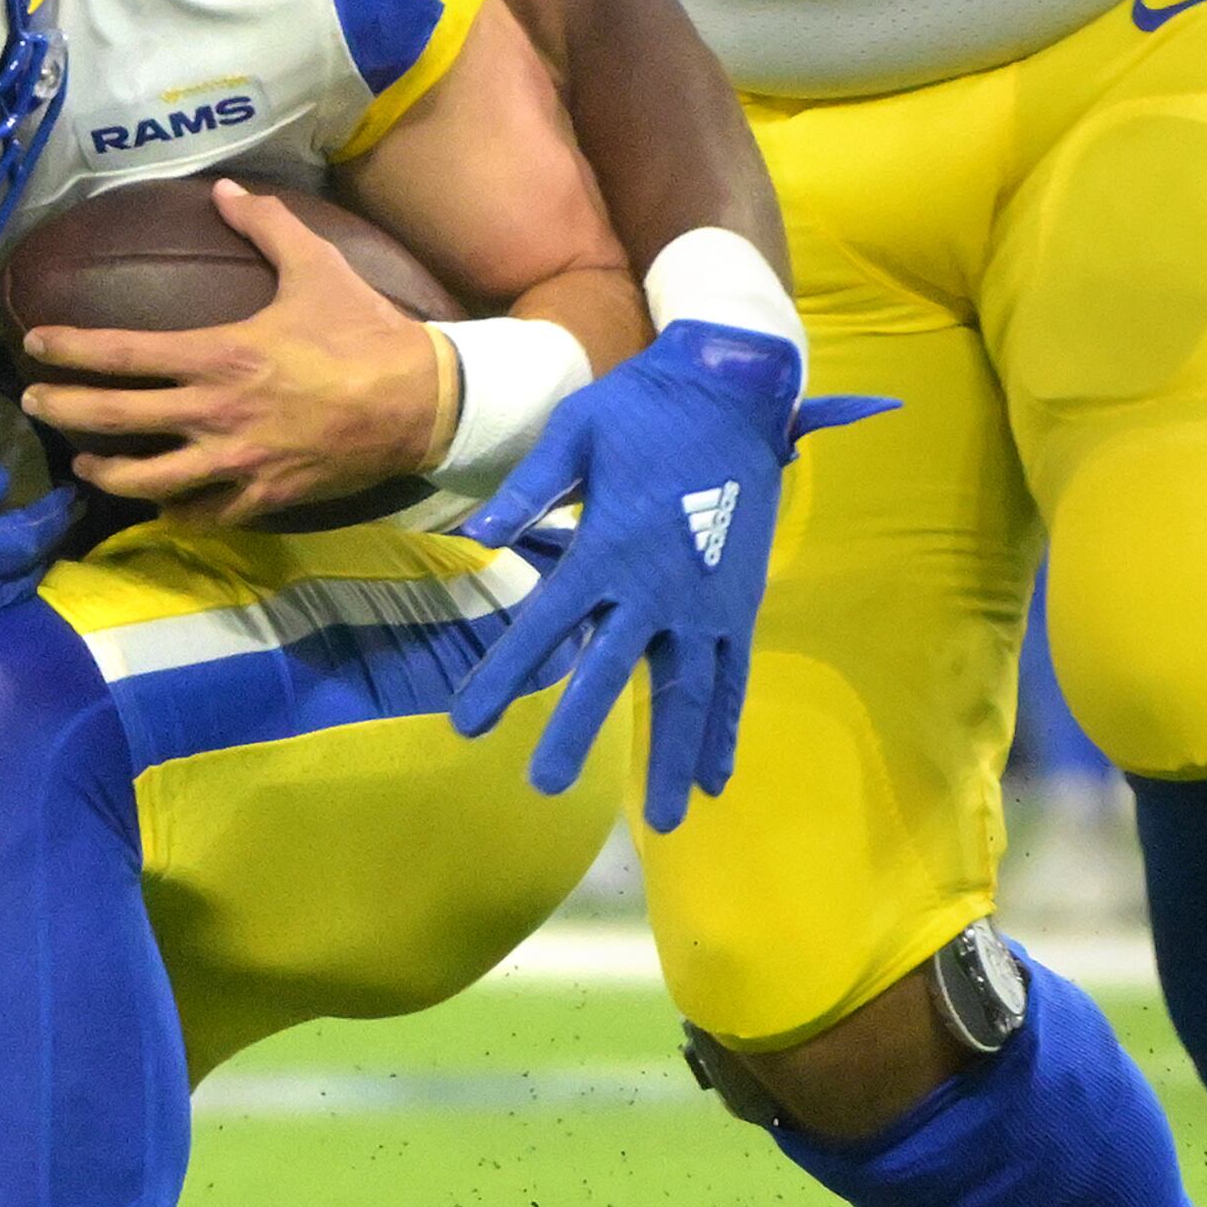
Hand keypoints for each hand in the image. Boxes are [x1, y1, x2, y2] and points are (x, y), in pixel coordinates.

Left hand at [16, 181, 443, 524]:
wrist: (423, 401)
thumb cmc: (365, 331)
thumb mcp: (317, 265)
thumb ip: (265, 225)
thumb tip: (225, 188)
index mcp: (220, 355)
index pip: (122, 353)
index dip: (71, 350)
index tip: (36, 345)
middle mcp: (215, 412)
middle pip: (114, 419)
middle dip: (62, 412)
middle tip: (32, 406)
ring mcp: (236, 462)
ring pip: (145, 480)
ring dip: (105, 471)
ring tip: (85, 461)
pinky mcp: (262, 496)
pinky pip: (201, 512)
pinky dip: (172, 510)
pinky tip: (156, 501)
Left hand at [445, 320, 894, 828]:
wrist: (734, 388)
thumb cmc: (643, 406)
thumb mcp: (575, 430)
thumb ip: (529, 487)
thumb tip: (479, 533)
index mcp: (608, 547)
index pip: (544, 626)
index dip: (503, 676)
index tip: (467, 724)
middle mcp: (658, 585)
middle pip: (612, 672)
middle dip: (578, 731)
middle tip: (546, 787)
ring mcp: (707, 600)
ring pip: (688, 692)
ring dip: (672, 755)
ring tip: (660, 819)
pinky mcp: (739, 601)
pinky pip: (732, 676)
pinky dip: (724, 727)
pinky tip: (715, 779)